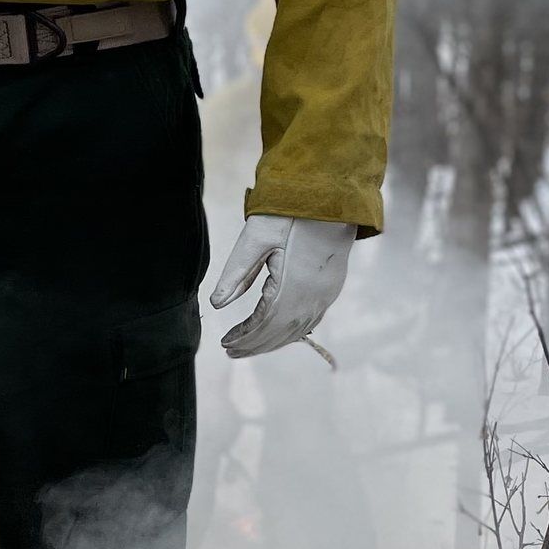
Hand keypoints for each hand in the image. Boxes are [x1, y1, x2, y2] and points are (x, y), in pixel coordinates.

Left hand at [209, 216, 355, 358]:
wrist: (331, 196)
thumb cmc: (289, 213)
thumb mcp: (256, 237)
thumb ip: (236, 273)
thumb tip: (217, 304)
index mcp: (293, 286)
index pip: (265, 325)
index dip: (244, 337)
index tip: (225, 343)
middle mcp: (314, 297)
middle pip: (281, 334)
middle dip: (255, 346)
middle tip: (231, 351)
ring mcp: (326, 295)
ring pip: (297, 331)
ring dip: (272, 343)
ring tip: (249, 347)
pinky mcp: (332, 288)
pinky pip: (311, 321)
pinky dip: (291, 333)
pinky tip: (277, 334)